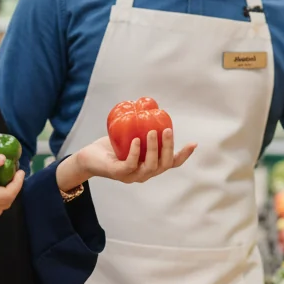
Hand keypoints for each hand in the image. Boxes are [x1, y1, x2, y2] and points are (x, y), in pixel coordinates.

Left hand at [76, 130, 194, 184]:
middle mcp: (145, 174)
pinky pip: (130, 165)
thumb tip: (152, 108)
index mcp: (150, 166)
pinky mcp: (118, 174)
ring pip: (150, 167)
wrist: (89, 157)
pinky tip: (136, 141)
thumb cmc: (111, 146)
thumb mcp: (130, 136)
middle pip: (164, 164)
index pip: (171, 163)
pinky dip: (135, 152)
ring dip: (154, 149)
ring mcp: (132, 176)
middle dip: (168, 147)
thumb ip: (143, 129)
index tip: (193, 143)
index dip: (184, 155)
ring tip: (151, 132)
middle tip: (167, 130)